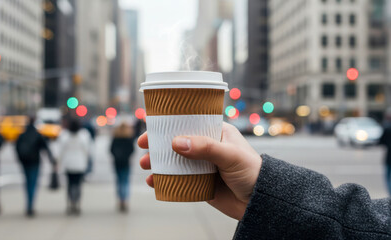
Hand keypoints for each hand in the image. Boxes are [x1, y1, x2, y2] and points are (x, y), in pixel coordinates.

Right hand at [138, 122, 261, 219]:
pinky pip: (178, 180)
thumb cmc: (252, 172)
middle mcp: (207, 147)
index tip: (152, 127)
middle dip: (158, 145)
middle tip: (143, 147)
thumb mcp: (230, 155)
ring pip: (175, 161)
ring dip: (158, 163)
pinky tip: (154, 182)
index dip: (169, 124)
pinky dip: (165, 180)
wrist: (260, 202)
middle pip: (177, 142)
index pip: (189, 123)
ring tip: (145, 167)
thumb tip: (176, 143)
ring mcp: (202, 165)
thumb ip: (205, 148)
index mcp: (216, 133)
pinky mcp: (199, 183)